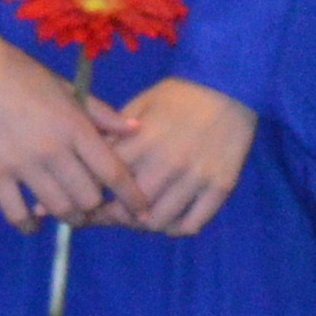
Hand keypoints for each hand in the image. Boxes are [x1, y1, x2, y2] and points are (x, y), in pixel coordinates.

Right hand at [0, 21, 115, 232]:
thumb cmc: (19, 71)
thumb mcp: (65, 86)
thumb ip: (100, 112)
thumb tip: (135, 130)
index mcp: (74, 127)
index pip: (113, 172)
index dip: (132, 196)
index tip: (141, 210)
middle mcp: (53, 150)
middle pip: (88, 198)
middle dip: (97, 206)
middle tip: (93, 204)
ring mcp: (22, 165)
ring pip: (59, 209)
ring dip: (69, 217)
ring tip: (69, 213)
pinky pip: (17, 214)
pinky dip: (30, 225)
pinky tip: (34, 223)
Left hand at [101, 77, 260, 237]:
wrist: (226, 87)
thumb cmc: (176, 96)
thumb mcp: (139, 105)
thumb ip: (115, 135)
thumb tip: (88, 162)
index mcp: (144, 140)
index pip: (109, 181)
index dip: (96, 193)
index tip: (91, 198)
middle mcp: (169, 163)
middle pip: (132, 209)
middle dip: (116, 216)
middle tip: (112, 214)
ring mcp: (196, 178)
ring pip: (161, 222)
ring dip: (145, 225)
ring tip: (139, 218)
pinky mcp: (220, 188)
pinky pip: (192, 224)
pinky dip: (176, 228)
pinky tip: (169, 219)